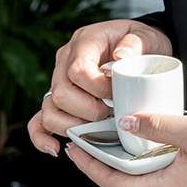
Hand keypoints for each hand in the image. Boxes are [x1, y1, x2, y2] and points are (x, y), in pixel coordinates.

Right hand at [26, 19, 173, 153]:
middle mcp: (65, 60)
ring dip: (73, 125)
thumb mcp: (147, 37)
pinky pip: (39, 120)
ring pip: (50, 109)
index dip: (98, 89)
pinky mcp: (59, 100)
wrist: (139, 50)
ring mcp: (59, 80)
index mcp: (85, 42)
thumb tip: (120, 56)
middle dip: (89, 111)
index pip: (77, 70)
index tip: (117, 95)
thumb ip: (136, 43)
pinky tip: (54, 149)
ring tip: (96, 127)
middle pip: (61, 93)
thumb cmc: (142, 45)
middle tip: (111, 112)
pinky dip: (42, 136)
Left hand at [64, 112, 186, 186]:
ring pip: (142, 183)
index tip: (73, 148)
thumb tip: (125, 122)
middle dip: (101, 164)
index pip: (115, 185)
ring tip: (107, 139)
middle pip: (124, 186)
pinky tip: (142, 143)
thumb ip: (158, 125)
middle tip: (85, 140)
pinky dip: (144, 163)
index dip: (91, 166)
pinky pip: (159, 179)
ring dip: (123, 163)